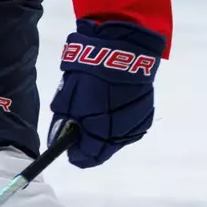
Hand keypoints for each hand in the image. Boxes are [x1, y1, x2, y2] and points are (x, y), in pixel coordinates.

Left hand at [48, 20, 165, 168]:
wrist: (123, 49)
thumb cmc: (89, 73)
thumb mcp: (66, 98)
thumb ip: (64, 124)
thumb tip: (61, 140)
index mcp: (100, 131)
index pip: (86, 156)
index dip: (75, 154)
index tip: (68, 149)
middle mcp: (120, 133)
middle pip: (103, 151)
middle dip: (89, 145)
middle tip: (79, 134)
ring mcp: (135, 124)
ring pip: (116, 141)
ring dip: (104, 135)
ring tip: (96, 118)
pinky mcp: (145, 114)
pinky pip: (128, 128)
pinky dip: (118, 125)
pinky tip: (111, 112)